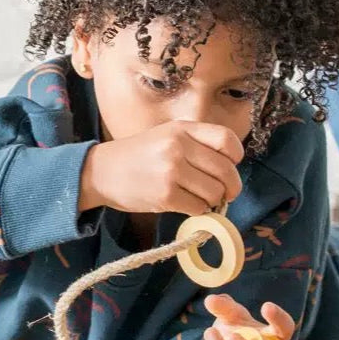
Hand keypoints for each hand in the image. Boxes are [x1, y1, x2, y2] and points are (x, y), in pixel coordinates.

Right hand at [79, 120, 244, 216]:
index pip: (227, 140)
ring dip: (213, 201)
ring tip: (200, 198)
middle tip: (225, 193)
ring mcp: (171, 171)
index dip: (235, 157)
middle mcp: (179, 147)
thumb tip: (230, 168)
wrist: (103, 171)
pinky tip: (186, 204)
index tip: (230, 166)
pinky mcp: (164, 196)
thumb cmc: (140, 154)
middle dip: (231, 187)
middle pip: (226, 171)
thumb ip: (197, 144)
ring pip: (214, 192)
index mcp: (183, 128)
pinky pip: (198, 208)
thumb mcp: (168, 135)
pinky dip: (198, 211)